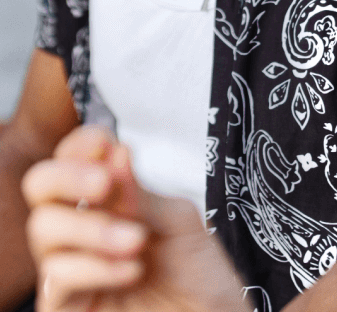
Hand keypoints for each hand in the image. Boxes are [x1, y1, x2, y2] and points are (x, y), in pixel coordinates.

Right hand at [22, 125, 247, 311]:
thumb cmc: (196, 271)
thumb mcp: (175, 220)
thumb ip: (140, 193)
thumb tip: (114, 151)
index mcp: (105, 199)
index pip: (71, 158)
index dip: (80, 144)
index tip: (105, 142)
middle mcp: (79, 228)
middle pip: (39, 186)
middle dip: (67, 176)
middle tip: (103, 183)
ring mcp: (69, 268)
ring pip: (43, 229)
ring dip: (92, 228)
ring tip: (137, 241)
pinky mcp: (66, 307)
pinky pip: (56, 279)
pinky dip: (95, 267)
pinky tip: (132, 269)